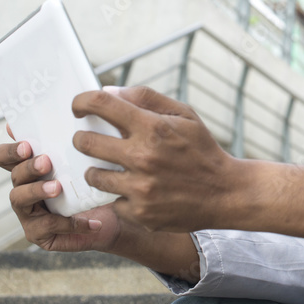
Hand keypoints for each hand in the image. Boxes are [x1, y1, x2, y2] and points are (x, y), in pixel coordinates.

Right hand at [0, 129, 122, 252]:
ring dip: (38, 190)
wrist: (113, 215)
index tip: (26, 145)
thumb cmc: (95, 181)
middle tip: (46, 162)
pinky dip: (70, 223)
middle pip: (13, 175)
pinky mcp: (39, 234)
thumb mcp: (87, 158)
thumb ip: (75, 137)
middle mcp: (23, 188)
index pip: (4, 156)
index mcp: (29, 167)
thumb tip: (73, 104)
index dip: (9, 150)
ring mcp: (28, 213)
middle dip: (28, 167)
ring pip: (20, 199)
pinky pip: (48, 227)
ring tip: (58, 187)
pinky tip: (90, 221)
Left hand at [71, 86, 239, 233]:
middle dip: (81, 138)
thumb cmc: (202, 150)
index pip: (102, 104)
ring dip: (97, 169)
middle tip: (87, 139)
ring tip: (112, 168)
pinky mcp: (139, 212)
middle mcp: (142, 156)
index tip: (78, 107)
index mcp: (153, 127)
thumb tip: (110, 91)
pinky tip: (135, 191)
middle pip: (86, 142)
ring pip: (93, 174)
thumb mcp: (184, 115)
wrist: (224, 193)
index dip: (82, 102)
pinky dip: (120, 195)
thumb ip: (147, 98)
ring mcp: (139, 187)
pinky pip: (112, 200)